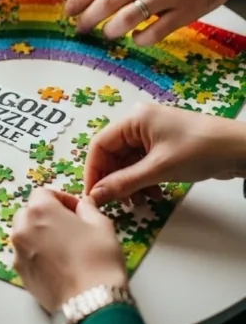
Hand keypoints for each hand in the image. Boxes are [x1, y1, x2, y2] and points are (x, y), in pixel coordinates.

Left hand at [11, 189, 126, 312]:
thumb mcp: (101, 224)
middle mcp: (23, 229)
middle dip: (47, 217)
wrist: (91, 302)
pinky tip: (59, 265)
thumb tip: (83, 205)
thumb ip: (87, 208)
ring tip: (65, 248)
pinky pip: (26, 256)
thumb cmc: (98, 260)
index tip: (75, 210)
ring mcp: (19, 254)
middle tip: (69, 227)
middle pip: (29, 213)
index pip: (43, 193)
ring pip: (25, 236)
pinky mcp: (21, 275)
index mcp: (40, 211)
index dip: (61, 199)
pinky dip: (37, 255)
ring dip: (40, 236)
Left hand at [65, 0, 245, 44]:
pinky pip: (154, 33)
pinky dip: (141, 39)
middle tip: (82, 27)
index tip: (69, 10)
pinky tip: (137, 38)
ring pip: (127, 20)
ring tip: (108, 33)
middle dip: (89, 19)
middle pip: (107, 3)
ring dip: (112, 31)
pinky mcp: (185, 12)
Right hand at [84, 103, 245, 204]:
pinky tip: (154, 195)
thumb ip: (124, 183)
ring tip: (140, 202)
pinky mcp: (165, 146)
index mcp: (134, 119)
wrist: (238, 149)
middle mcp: (140, 123)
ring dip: (130, 184)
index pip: (100, 144)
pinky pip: (144, 164)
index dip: (93, 171)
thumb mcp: (158, 169)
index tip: (92, 196)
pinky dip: (144, 181)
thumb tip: (95, 196)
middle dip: (114, 180)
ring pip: (129, 162)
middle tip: (117, 203)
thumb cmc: (199, 150)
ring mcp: (153, 135)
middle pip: (114, 154)